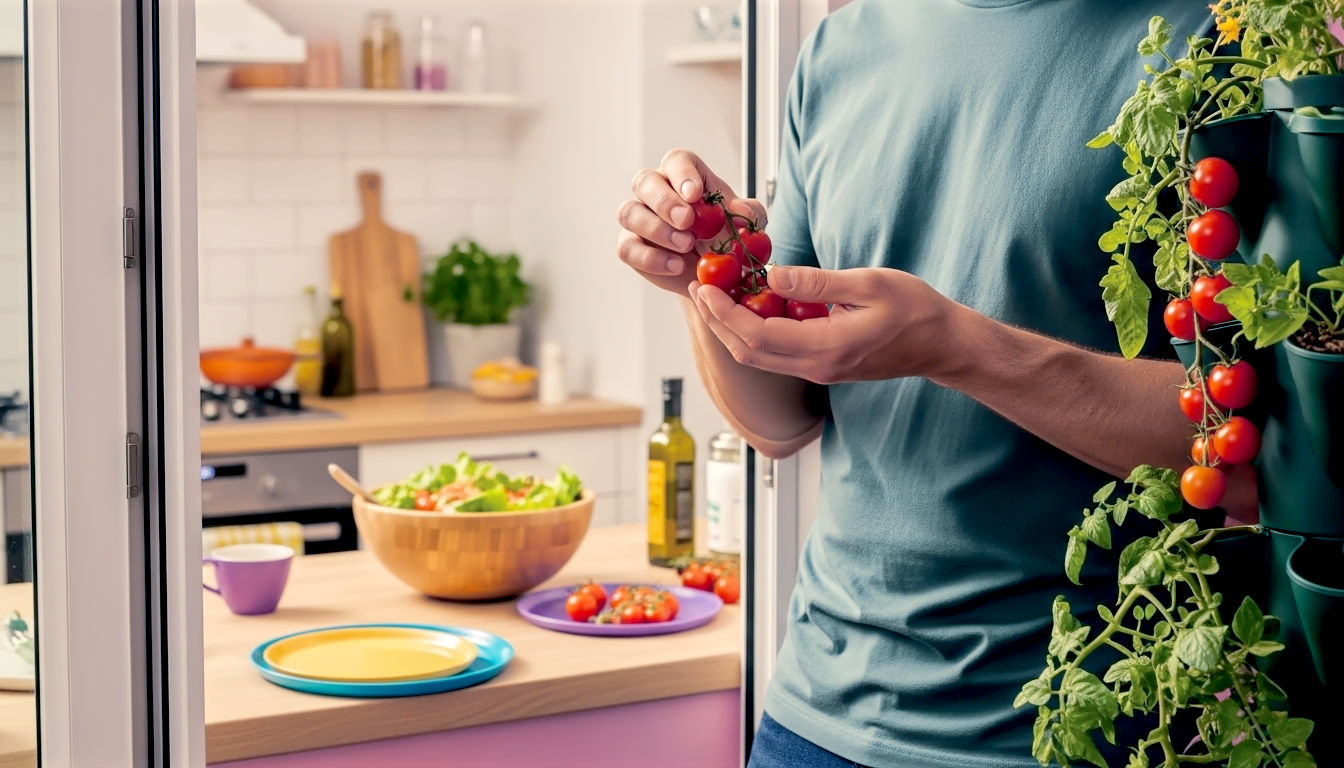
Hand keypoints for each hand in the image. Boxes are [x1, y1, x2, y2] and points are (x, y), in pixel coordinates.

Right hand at [616, 148, 765, 293]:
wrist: (715, 274)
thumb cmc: (727, 238)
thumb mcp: (750, 225)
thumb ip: (750, 213)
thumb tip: (740, 210)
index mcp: (684, 175)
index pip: (676, 161)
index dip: (683, 174)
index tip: (695, 194)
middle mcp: (656, 191)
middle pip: (644, 181)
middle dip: (665, 201)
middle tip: (687, 222)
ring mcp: (639, 218)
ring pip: (629, 212)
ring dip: (656, 229)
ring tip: (685, 246)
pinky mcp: (631, 246)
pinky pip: (627, 248)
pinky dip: (650, 259)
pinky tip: (675, 266)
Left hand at [687, 265, 967, 384]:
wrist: (942, 344)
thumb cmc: (915, 310)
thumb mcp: (869, 283)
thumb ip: (817, 283)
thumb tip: (771, 277)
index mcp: (826, 347)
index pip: (757, 335)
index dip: (724, 313)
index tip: (706, 286)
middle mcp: (816, 366)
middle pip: (748, 351)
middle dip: (718, 320)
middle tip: (701, 287)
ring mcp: (818, 369)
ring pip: (759, 356)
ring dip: (732, 327)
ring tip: (717, 294)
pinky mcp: (822, 365)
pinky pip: (777, 353)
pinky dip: (754, 331)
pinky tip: (751, 304)